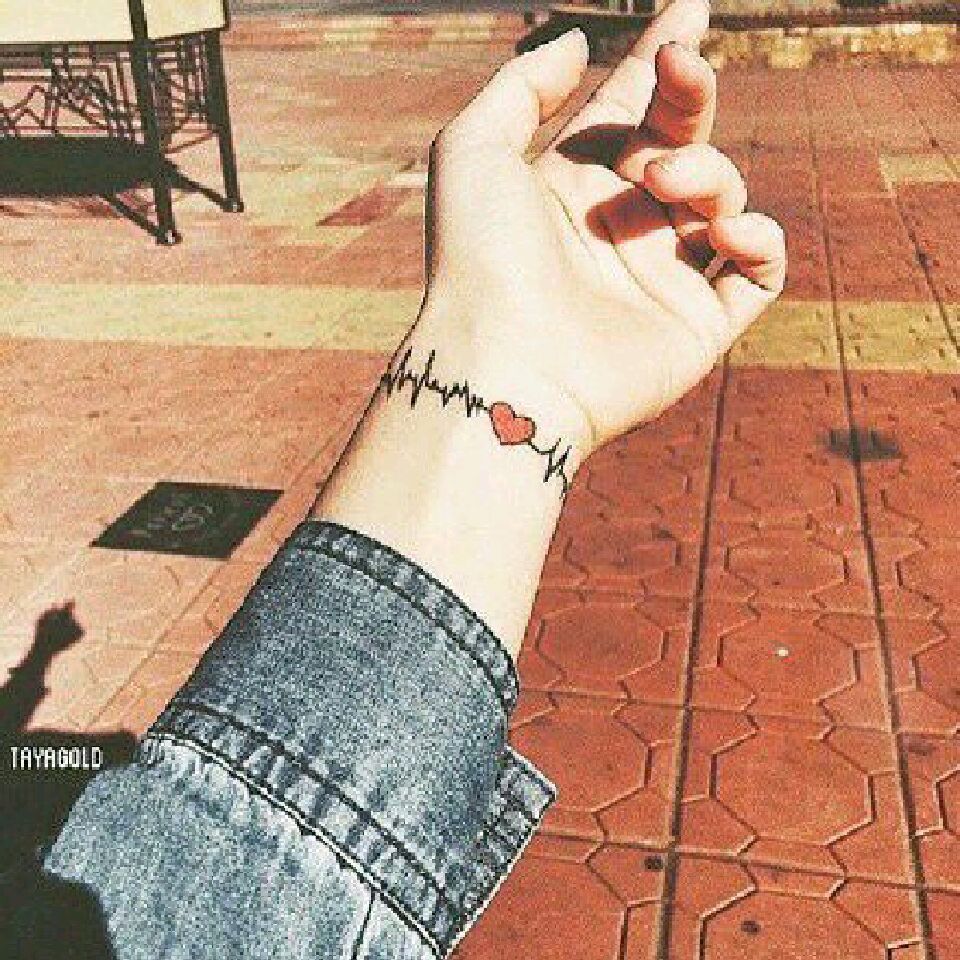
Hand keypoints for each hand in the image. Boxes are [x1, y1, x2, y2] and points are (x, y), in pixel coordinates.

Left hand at [314, 0, 786, 648]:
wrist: (504, 364)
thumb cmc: (478, 258)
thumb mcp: (473, 148)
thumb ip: (524, 84)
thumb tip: (576, 42)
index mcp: (573, 186)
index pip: (632, 110)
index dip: (662, 58)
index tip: (688, 10)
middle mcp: (622, 227)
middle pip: (684, 139)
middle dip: (692, 92)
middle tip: (682, 65)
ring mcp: (663, 276)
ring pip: (724, 194)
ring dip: (706, 169)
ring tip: (659, 183)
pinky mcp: (699, 323)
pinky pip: (759, 267)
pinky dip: (758, 237)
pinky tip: (721, 232)